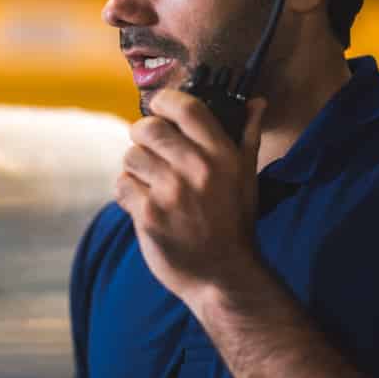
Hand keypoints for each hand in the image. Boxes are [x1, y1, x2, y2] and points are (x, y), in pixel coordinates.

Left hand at [115, 89, 266, 301]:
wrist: (223, 276)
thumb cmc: (235, 224)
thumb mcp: (248, 178)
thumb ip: (247, 136)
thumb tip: (256, 102)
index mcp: (223, 155)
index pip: (187, 108)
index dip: (164, 101)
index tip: (158, 107)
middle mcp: (197, 169)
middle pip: (148, 128)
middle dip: (142, 137)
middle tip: (150, 151)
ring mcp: (171, 192)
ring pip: (130, 156)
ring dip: (135, 168)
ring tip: (150, 183)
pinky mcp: (148, 214)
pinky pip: (122, 185)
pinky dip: (127, 193)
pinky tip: (143, 204)